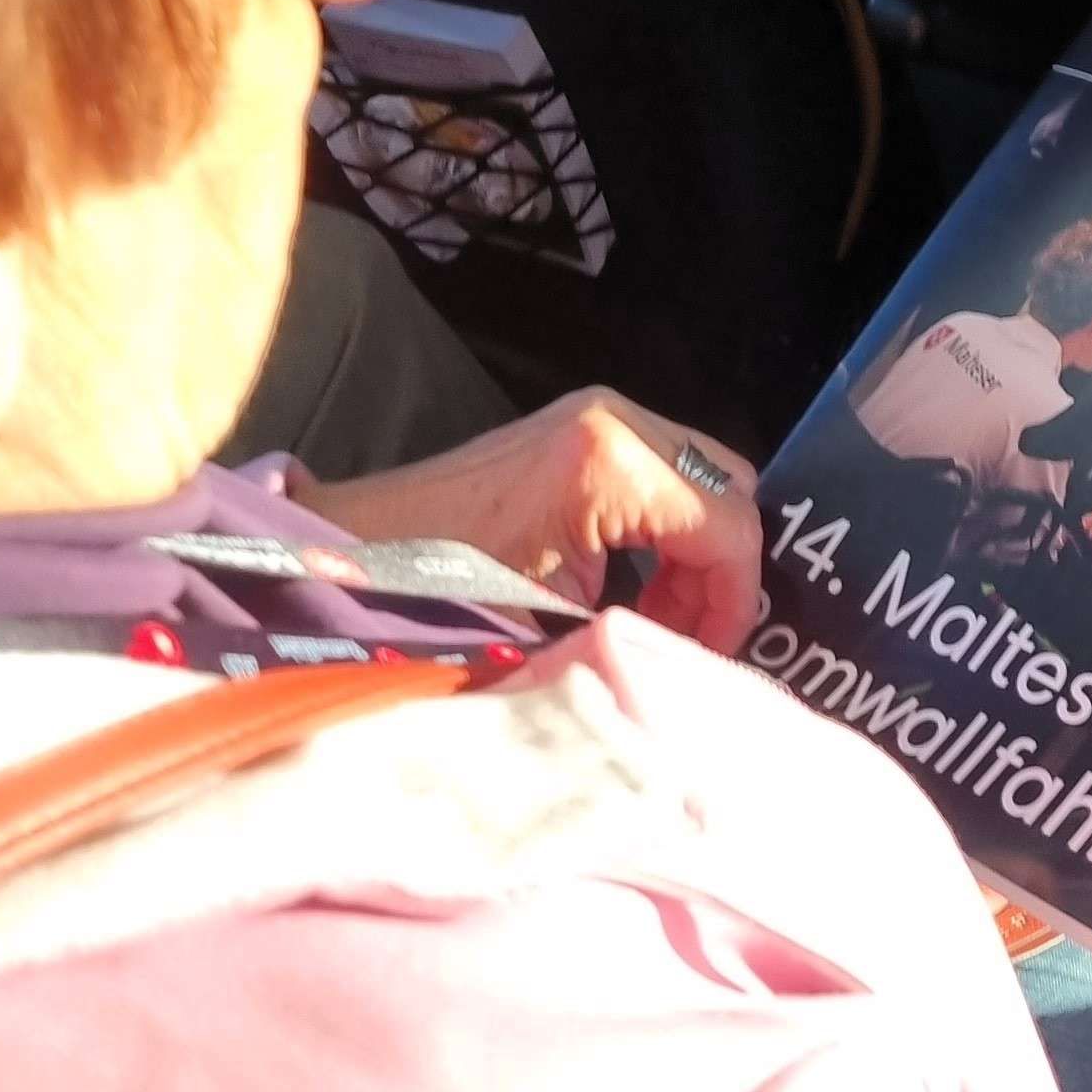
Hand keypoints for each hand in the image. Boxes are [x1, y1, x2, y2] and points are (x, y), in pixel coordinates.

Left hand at [306, 391, 761, 653]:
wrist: (356, 552)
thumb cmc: (440, 595)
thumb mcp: (553, 628)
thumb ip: (642, 639)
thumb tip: (699, 677)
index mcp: (611, 463)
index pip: (732, 526)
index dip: (735, 602)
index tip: (708, 655)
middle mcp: (617, 420)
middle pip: (730, 491)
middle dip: (721, 573)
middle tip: (687, 637)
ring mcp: (600, 414)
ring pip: (705, 481)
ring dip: (695, 555)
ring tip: (656, 619)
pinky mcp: (582, 429)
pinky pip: (666, 476)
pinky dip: (667, 532)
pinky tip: (632, 586)